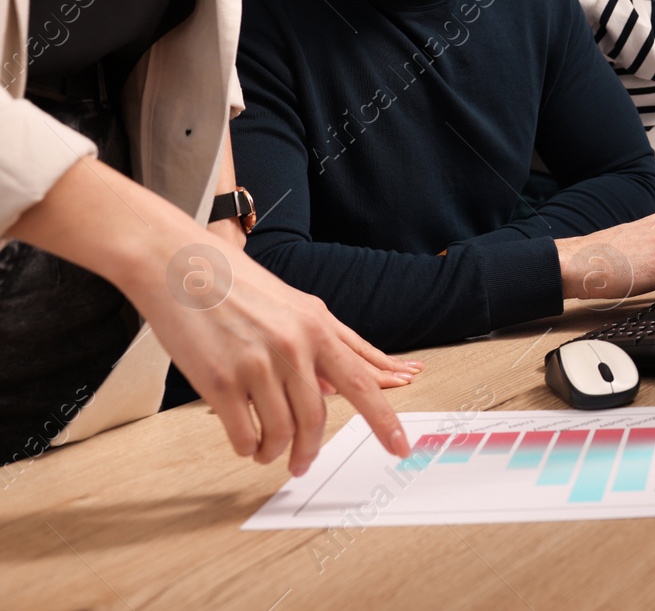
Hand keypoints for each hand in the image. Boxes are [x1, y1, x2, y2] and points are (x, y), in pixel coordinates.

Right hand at [11, 158, 418, 476]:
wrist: (178, 265)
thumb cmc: (239, 285)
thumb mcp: (299, 305)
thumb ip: (334, 341)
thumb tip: (367, 374)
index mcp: (318, 327)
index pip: (363, 382)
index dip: (384, 419)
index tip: (400, 447)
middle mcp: (293, 346)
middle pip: (317, 418)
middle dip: (310, 450)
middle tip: (301, 465)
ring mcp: (256, 364)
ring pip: (281, 433)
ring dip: (275, 452)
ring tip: (267, 452)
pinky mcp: (219, 381)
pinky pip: (244, 435)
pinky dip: (247, 447)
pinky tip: (243, 442)